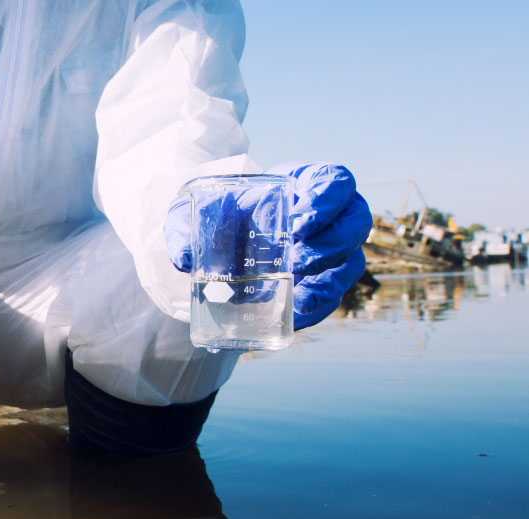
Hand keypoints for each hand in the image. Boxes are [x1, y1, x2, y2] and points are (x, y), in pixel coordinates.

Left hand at [165, 162, 371, 328]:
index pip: (337, 183)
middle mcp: (331, 216)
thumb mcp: (199, 209)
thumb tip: (183, 257)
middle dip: (332, 245)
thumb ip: (187, 223)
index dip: (328, 201)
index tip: (299, 222)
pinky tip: (295, 315)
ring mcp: (332, 251)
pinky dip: (316, 308)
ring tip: (297, 293)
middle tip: (297, 259)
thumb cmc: (222, 212)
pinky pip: (332, 298)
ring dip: (328, 280)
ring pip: (350, 265)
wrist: (220, 240)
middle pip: (356, 225)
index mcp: (309, 184)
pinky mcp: (322, 283)